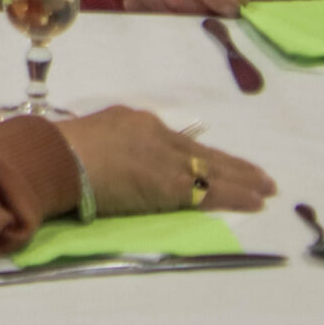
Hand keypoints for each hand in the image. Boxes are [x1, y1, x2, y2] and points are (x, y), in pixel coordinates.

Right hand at [59, 107, 274, 214]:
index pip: (176, 141)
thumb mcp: (88, 137)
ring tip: (266, 187)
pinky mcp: (171, 184)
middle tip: (259, 174)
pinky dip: (237, 196)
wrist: (57, 157)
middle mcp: (157, 134)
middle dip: (232, 164)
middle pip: (202, 151)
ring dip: (243, 180)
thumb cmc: (57, 152)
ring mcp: (166, 158)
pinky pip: (212, 190)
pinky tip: (256, 202)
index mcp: (135, 122)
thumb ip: (108, 146)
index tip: (212, 161)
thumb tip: (111, 160)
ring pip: (213, 168)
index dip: (197, 154)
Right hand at [117, 0, 250, 15]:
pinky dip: (178, 27)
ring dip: (192, 22)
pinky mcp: (129, 3)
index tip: (233, 9)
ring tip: (206, 17)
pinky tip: (187, 19)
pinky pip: (157, 23)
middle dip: (205, 12)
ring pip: (167, 14)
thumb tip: (240, 1)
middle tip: (222, 18)